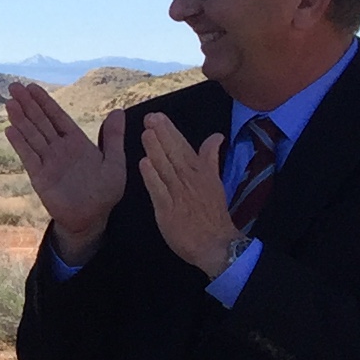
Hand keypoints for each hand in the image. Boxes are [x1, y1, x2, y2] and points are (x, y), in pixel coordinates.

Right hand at [4, 86, 127, 263]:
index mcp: (76, 142)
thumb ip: (113, 137)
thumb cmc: (105, 192)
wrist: (91, 218)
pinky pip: (29, 157)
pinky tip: (10, 130)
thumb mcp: (114, 162)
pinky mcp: (40, 177)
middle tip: (14, 86)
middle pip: (41, 122)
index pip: (57, 117)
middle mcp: (59, 149)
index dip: (45, 102)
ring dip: (21, 119)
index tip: (32, 87)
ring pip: (32, 136)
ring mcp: (48, 162)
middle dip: (28, 104)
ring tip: (10, 103)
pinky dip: (20, 144)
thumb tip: (118, 110)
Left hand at [138, 115, 241, 279]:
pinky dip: (152, 176)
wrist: (216, 244)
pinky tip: (143, 163)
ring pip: (166, 168)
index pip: (184, 147)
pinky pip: (159, 190)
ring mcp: (179, 194)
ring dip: (156, 150)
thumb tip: (216, 136)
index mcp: (202, 172)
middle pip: (175, 154)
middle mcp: (191, 180)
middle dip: (163, 134)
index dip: (171, 132)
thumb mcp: (215, 181)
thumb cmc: (212, 213)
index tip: (159, 116)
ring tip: (146, 133)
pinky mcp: (169, 210)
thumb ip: (210, 158)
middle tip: (150, 117)